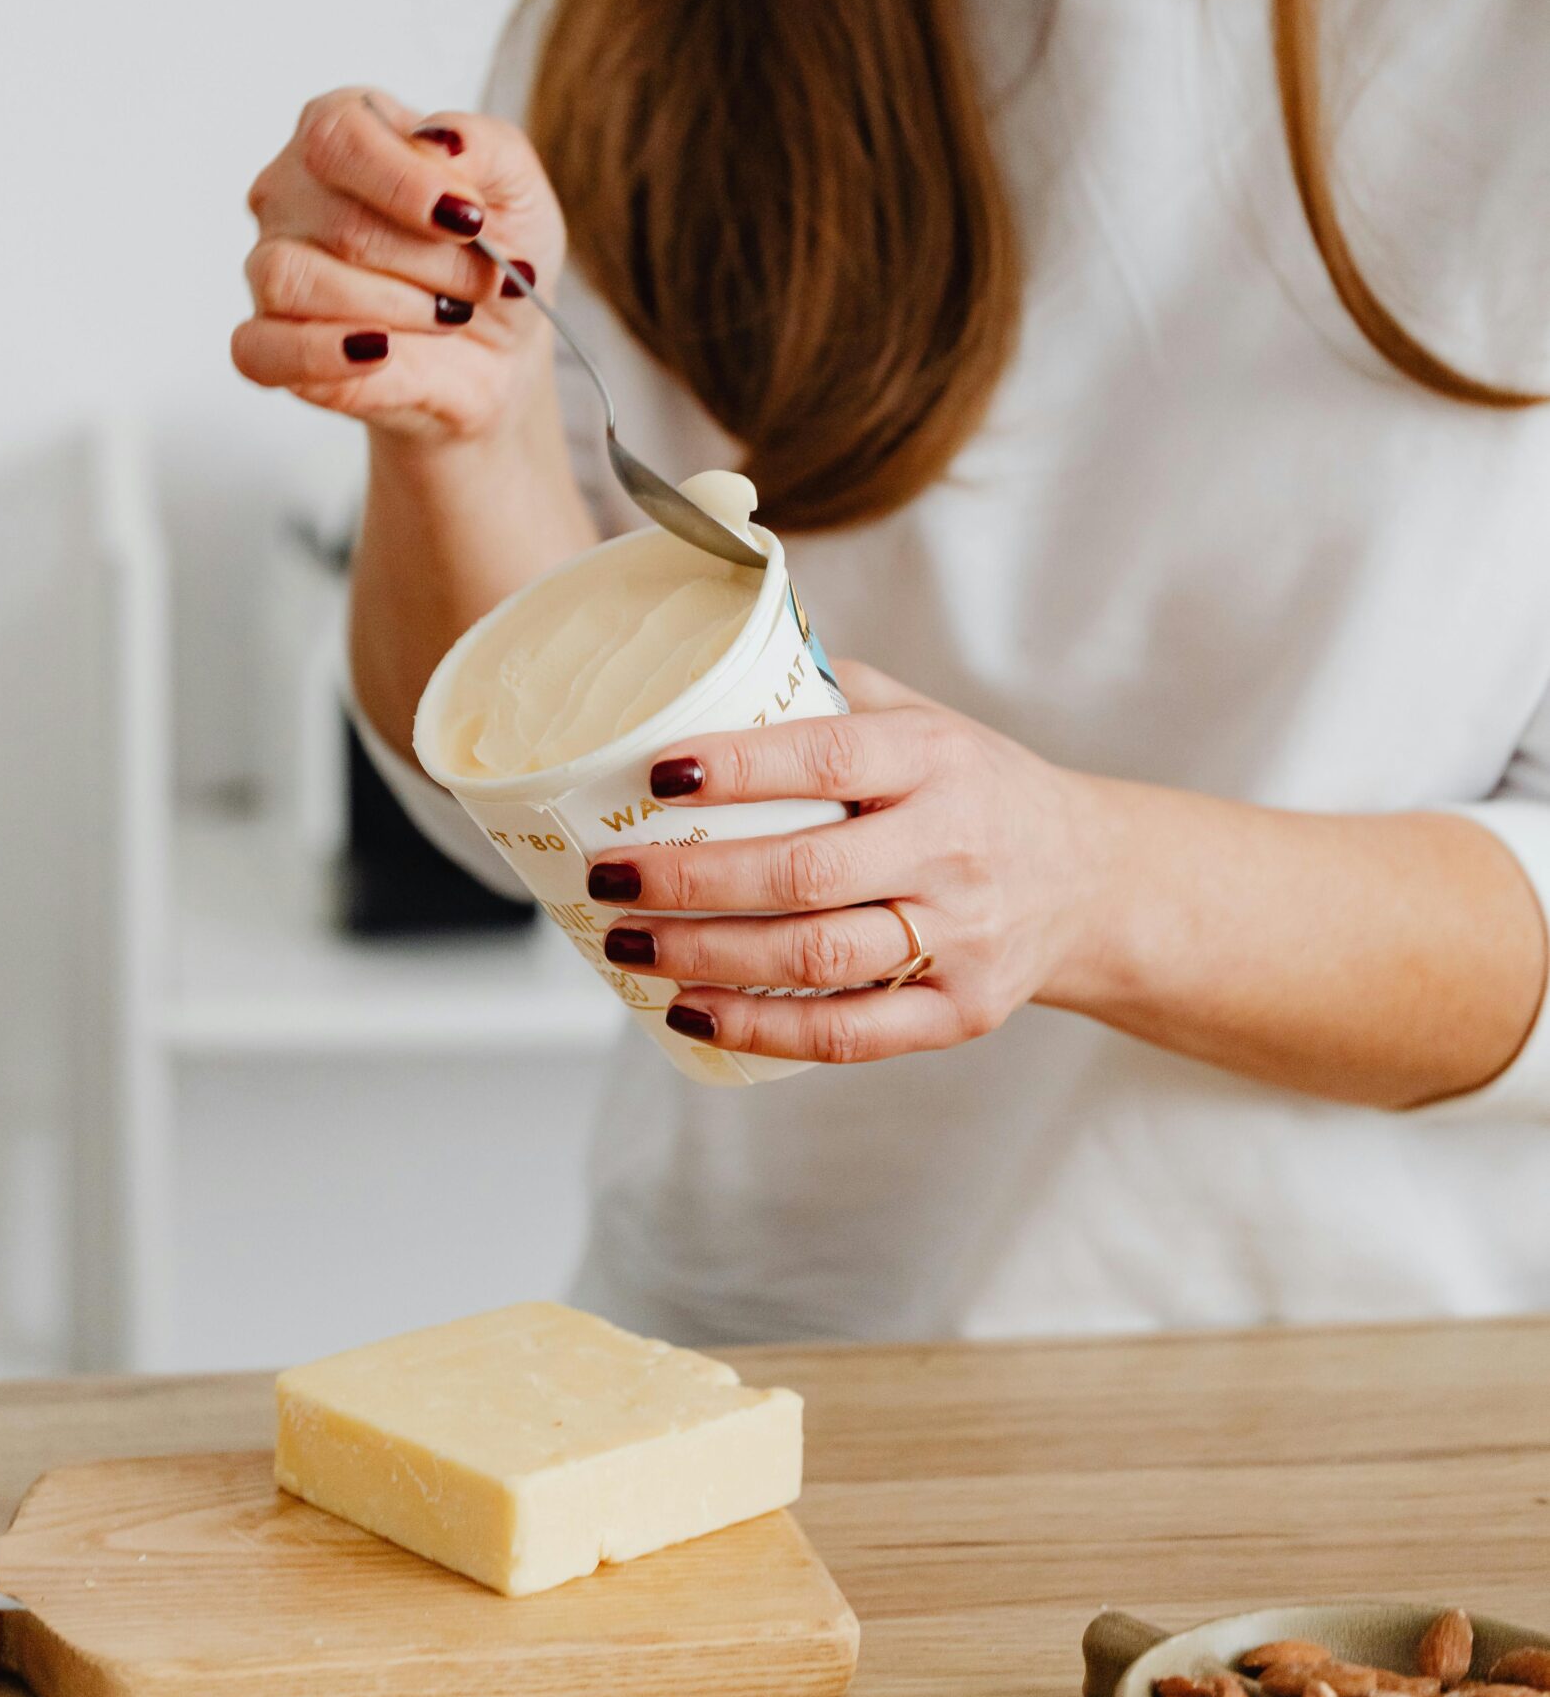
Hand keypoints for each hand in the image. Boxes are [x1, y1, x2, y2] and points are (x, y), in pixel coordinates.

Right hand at [232, 90, 566, 442]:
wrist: (502, 344)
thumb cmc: (497, 250)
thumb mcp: (518, 184)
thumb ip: (484, 146)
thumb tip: (440, 140)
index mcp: (343, 131)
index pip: (337, 136)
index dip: (405, 182)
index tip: (469, 219)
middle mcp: (292, 192)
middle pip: (336, 219)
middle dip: (430, 260)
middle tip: (484, 281)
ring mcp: (272, 267)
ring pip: (292, 279)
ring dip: (393, 306)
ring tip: (449, 316)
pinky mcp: (270, 344)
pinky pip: (260, 348)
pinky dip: (320, 354)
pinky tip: (380, 351)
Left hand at [585, 658, 1115, 1064]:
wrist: (1086, 878)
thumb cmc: (973, 787)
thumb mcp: (923, 717)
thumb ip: (829, 693)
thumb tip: (707, 663)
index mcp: (937, 759)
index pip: (829, 758)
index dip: (739, 767)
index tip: (658, 771)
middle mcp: (952, 848)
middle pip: (805, 871)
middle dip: (691, 878)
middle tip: (609, 876)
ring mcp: (960, 937)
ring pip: (817, 956)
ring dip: (706, 954)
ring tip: (627, 942)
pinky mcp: (959, 1012)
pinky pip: (848, 1033)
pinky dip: (760, 1026)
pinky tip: (691, 1010)